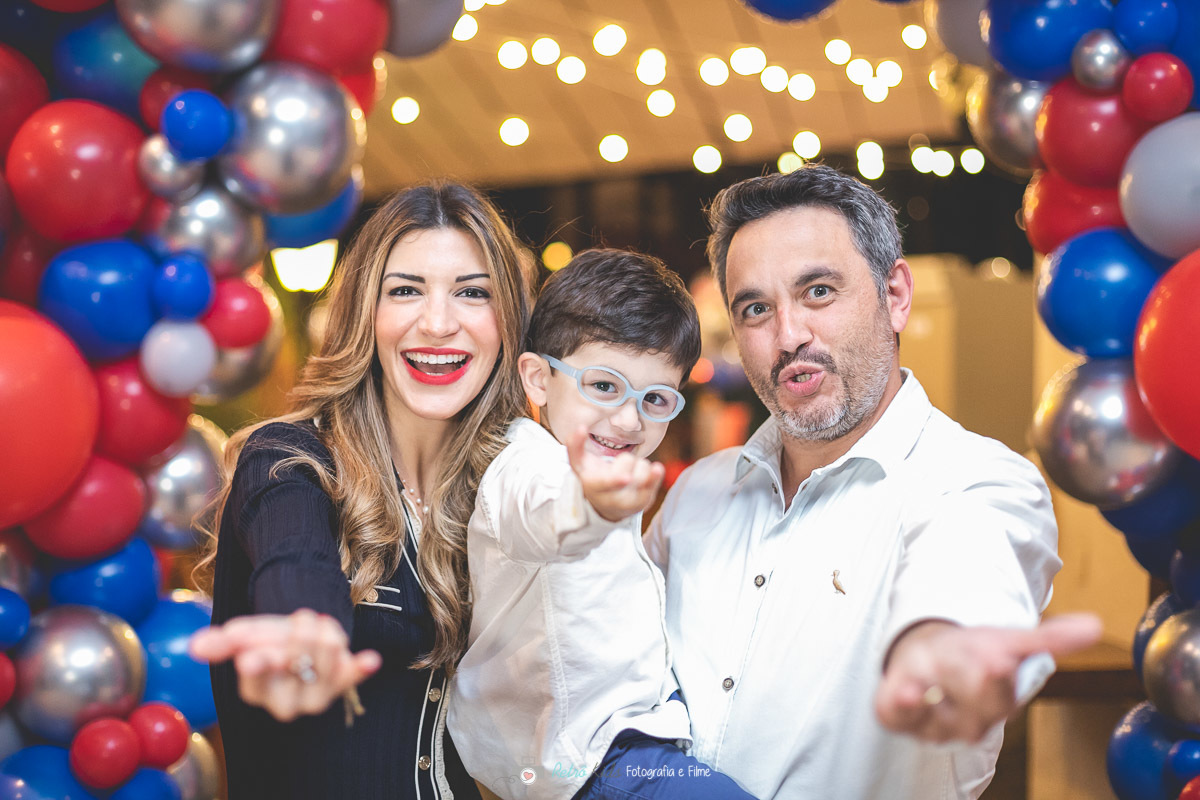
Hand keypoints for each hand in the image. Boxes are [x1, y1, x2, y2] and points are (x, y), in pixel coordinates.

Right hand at [189, 609, 380, 722]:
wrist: (302, 639)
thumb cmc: (269, 641)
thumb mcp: (245, 638)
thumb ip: (223, 642)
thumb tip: (195, 646)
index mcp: (258, 690)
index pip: (256, 681)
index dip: (258, 667)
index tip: (255, 656)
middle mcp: (287, 701)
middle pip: (297, 658)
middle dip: (299, 630)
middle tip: (301, 617)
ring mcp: (317, 694)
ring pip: (326, 653)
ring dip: (323, 628)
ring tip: (317, 623)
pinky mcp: (343, 681)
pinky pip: (353, 675)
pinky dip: (360, 667)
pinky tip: (369, 660)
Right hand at [566, 426, 664, 522]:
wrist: (605, 506)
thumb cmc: (591, 477)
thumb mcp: (578, 463)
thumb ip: (574, 445)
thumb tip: (580, 426)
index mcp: (594, 486)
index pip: (606, 482)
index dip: (617, 480)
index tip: (626, 478)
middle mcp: (612, 498)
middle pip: (628, 461)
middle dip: (625, 459)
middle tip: (617, 468)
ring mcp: (629, 503)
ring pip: (643, 467)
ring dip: (638, 466)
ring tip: (628, 474)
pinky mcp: (644, 503)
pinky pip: (656, 477)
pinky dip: (654, 472)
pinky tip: (646, 475)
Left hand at [874, 613, 1102, 742]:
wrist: (930, 658)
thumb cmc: (972, 653)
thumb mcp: (1007, 639)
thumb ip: (1047, 639)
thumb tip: (1094, 626)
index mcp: (996, 702)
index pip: (1002, 700)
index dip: (997, 680)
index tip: (997, 658)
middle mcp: (967, 719)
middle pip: (971, 712)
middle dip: (967, 677)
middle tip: (964, 653)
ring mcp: (933, 723)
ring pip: (937, 719)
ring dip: (932, 690)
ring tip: (926, 670)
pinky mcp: (900, 716)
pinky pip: (899, 717)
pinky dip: (901, 704)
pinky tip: (904, 690)